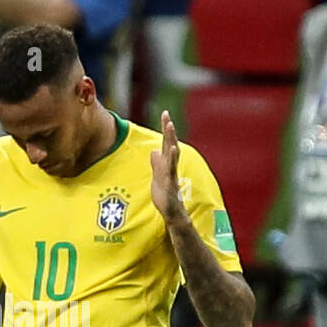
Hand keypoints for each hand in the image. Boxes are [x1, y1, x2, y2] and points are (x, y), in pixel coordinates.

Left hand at [150, 110, 185, 224]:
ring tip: (170, 126)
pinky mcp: (171, 183)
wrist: (171, 212)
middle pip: (170, 144)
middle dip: (169, 130)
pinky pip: (172, 169)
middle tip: (167, 116)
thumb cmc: (165, 195)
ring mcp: (172, 174)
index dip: (166, 129)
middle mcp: (171, 166)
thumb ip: (156, 163)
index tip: (165, 114)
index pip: (166, 143)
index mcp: (167, 164)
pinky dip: (172, 159)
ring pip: (172, 154)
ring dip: (171, 139)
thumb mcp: (157, 176)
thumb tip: (153, 151)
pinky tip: (172, 149)